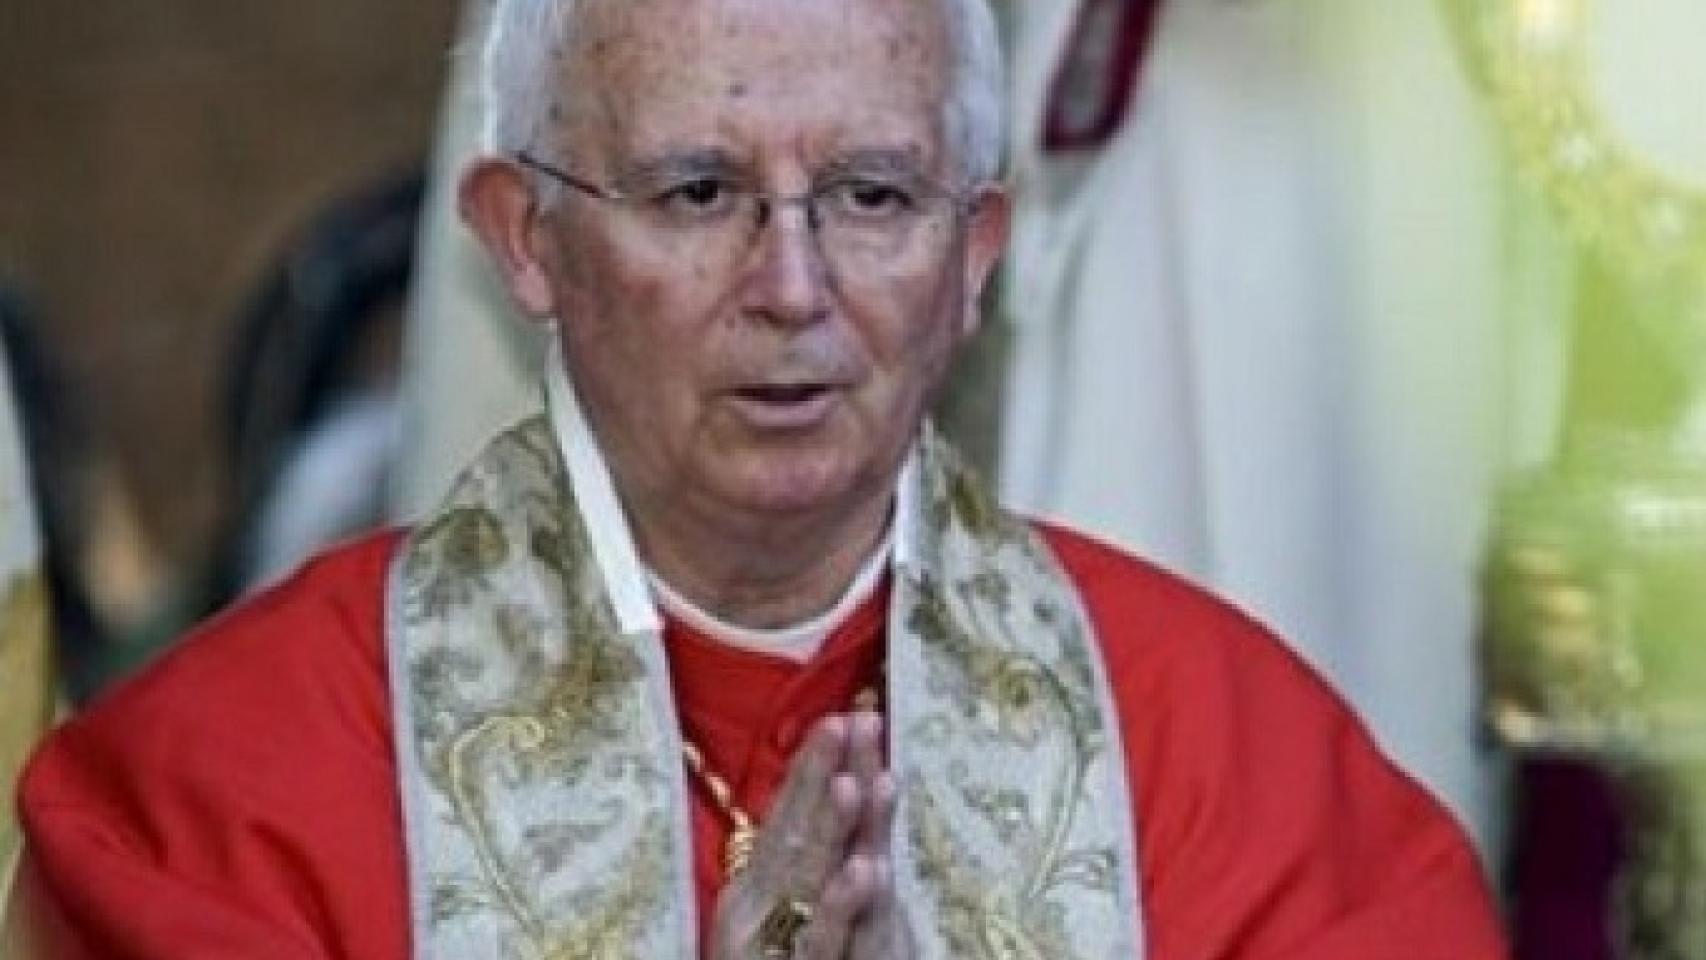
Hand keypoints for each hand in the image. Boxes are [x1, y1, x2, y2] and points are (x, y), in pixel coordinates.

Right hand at [707, 712, 913, 958]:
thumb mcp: (787, 915)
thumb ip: (800, 865)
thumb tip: (828, 797)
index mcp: (754, 887)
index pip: (784, 814)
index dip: (812, 766)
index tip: (842, 716)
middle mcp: (756, 907)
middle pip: (793, 832)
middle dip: (823, 775)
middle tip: (853, 722)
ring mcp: (773, 942)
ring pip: (806, 880)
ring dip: (830, 829)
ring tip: (856, 780)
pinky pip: (821, 942)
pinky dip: (840, 905)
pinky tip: (863, 870)